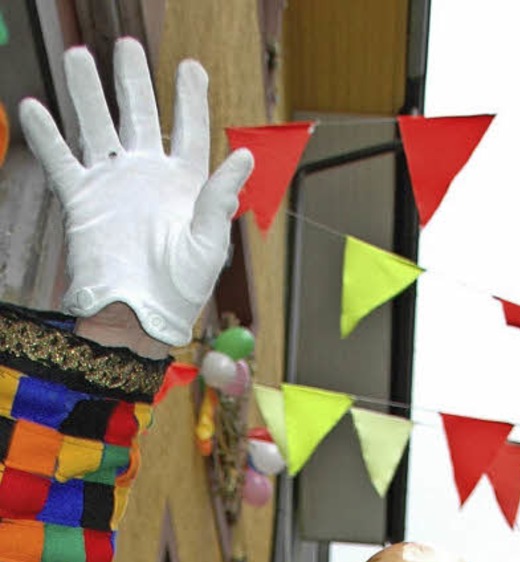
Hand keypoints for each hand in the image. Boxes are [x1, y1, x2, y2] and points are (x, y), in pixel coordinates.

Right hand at [19, 39, 252, 346]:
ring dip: (87, 92)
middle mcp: (147, 177)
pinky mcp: (83, 201)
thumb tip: (244, 155)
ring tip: (78, 56)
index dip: (190, 97)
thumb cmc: (182, 290)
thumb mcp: (209, 243)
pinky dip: (48, 135)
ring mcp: (113, 185)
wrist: (138, 318)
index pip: (188, 130)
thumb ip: (220, 197)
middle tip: (125, 46)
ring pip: (97, 126)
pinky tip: (34, 106)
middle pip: (139, 115)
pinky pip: (62, 160)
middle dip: (133, 79)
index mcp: (184, 183)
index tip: (190, 67)